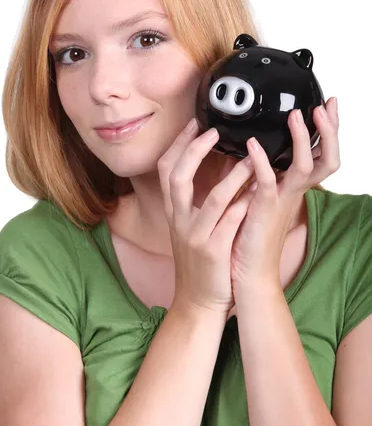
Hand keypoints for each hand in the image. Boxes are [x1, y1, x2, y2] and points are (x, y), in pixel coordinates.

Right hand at [157, 118, 254, 314]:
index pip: (166, 170)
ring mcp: (195, 237)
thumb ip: (199, 199)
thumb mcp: (191, 227)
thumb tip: (218, 166)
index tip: (195, 124)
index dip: (178, 144)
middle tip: (216, 131)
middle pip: (178, 176)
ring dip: (234, 175)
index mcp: (173, 212)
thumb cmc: (200, 261)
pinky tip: (259, 191)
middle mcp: (179, 221)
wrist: (198, 301)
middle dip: (195, 150)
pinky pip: (231, 222)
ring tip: (252, 158)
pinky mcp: (213, 252)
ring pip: (214, 198)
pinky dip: (245, 204)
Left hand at [229, 97, 339, 289]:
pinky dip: (261, 162)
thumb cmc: (252, 235)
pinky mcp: (264, 210)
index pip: (320, 155)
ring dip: (301, 139)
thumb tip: (256, 147)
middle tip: (324, 106)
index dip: (328, 132)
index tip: (327, 106)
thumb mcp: (260, 197)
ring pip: (303, 166)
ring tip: (296, 116)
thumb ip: (263, 174)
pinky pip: (267, 182)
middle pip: (327, 159)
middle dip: (329, 131)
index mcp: (294, 188)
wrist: (248, 273)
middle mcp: (294, 193)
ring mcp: (282, 201)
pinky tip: (252, 145)